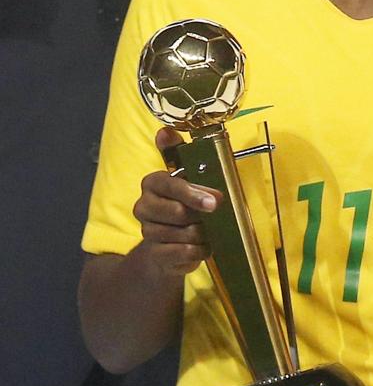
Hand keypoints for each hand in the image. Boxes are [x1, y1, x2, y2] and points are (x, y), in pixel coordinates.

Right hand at [133, 127, 221, 277]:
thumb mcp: (186, 177)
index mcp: (152, 183)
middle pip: (178, 212)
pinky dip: (199, 250)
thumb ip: (177, 152)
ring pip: (184, 234)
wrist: (170, 246)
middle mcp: (144, 206)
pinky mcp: (155, 254)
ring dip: (203, 234)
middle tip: (214, 216)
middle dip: (202, 216)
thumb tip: (164, 131)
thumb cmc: (184, 205)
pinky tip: (204, 246)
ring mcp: (147, 231)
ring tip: (208, 231)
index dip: (192, 193)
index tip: (214, 201)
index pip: (169, 184)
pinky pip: (183, 252)